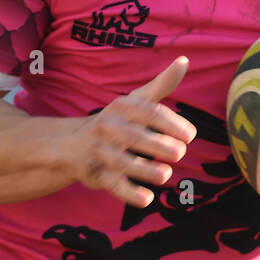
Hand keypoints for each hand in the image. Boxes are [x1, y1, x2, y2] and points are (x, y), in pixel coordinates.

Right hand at [70, 57, 196, 206]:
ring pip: (121, 161)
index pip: (149, 112)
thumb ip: (161, 85)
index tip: (189, 136)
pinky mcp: (95, 174)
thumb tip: (184, 61)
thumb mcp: (135, 100)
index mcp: (122, 107)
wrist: (70, 144)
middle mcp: (108, 127)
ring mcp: (99, 151)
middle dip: (158, 144)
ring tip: (165, 174)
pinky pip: (112, 184)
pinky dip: (129, 193)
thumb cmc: (116, 121)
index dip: (171, 123)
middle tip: (179, 153)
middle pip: (135, 136)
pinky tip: (147, 199)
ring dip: (143, 169)